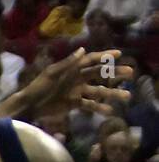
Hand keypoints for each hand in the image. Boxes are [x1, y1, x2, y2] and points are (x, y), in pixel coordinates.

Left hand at [15, 48, 130, 118]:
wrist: (30, 105)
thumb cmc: (39, 87)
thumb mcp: (52, 73)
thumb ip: (68, 63)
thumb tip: (83, 50)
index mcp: (72, 69)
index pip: (91, 60)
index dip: (104, 56)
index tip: (119, 54)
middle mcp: (77, 79)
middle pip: (100, 74)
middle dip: (115, 73)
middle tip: (131, 72)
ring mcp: (77, 91)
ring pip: (99, 91)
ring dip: (113, 93)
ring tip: (127, 95)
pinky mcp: (75, 103)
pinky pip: (90, 105)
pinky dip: (100, 108)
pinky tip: (110, 111)